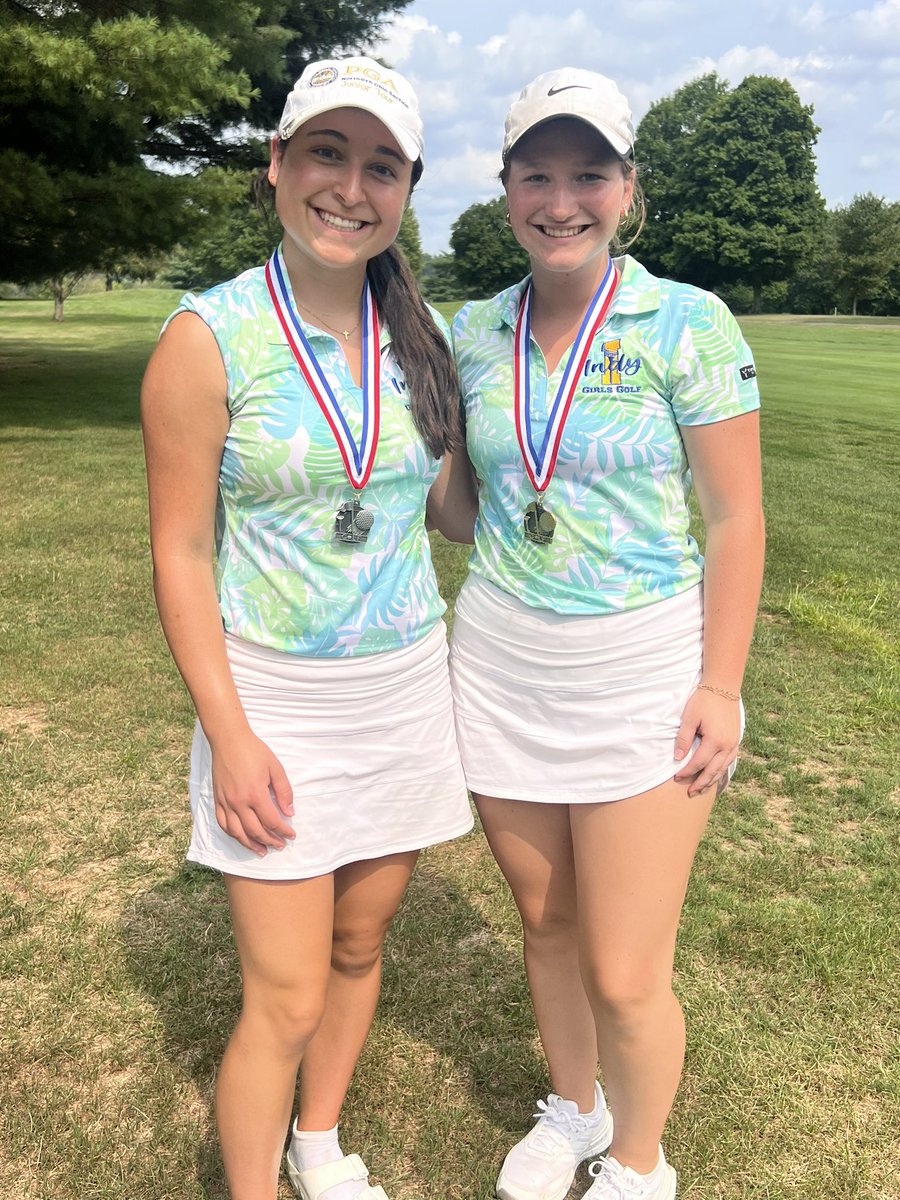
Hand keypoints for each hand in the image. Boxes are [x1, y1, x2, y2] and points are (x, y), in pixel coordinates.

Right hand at [209, 729, 294, 855]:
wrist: (229, 740)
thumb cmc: (254, 751)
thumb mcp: (276, 768)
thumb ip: (284, 791)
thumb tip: (289, 812)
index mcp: (255, 794)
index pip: (272, 821)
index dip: (283, 831)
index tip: (291, 835)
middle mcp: (239, 802)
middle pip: (255, 831)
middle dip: (270, 841)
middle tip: (280, 845)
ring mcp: (226, 802)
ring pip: (237, 832)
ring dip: (250, 844)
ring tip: (261, 851)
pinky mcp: (217, 800)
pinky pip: (222, 823)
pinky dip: (232, 834)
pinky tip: (241, 838)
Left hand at [673, 688, 741, 797]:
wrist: (724, 687)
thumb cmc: (704, 700)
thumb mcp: (689, 718)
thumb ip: (683, 739)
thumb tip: (678, 758)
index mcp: (715, 740)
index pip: (699, 763)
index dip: (687, 772)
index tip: (677, 777)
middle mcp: (727, 745)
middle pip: (713, 771)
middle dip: (701, 783)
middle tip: (690, 792)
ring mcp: (734, 743)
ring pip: (723, 768)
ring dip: (712, 780)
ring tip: (701, 789)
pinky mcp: (737, 740)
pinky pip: (729, 760)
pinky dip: (721, 770)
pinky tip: (715, 774)